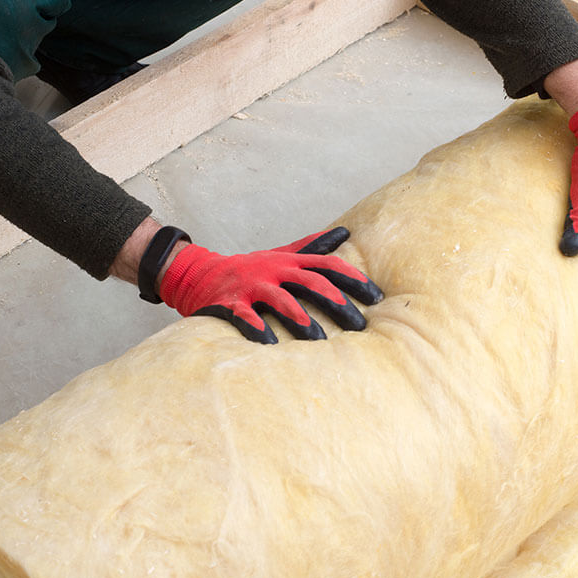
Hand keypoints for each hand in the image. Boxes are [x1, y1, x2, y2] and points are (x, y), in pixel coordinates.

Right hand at [159, 227, 382, 343]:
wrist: (200, 274)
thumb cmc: (252, 269)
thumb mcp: (283, 255)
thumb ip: (313, 247)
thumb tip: (344, 232)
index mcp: (290, 261)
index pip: (328, 265)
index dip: (354, 279)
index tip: (377, 297)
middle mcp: (274, 270)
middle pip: (311, 282)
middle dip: (336, 302)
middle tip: (359, 325)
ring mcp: (252, 286)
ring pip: (281, 300)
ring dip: (301, 319)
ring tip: (319, 340)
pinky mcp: (230, 303)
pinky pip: (245, 317)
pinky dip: (257, 331)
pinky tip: (270, 345)